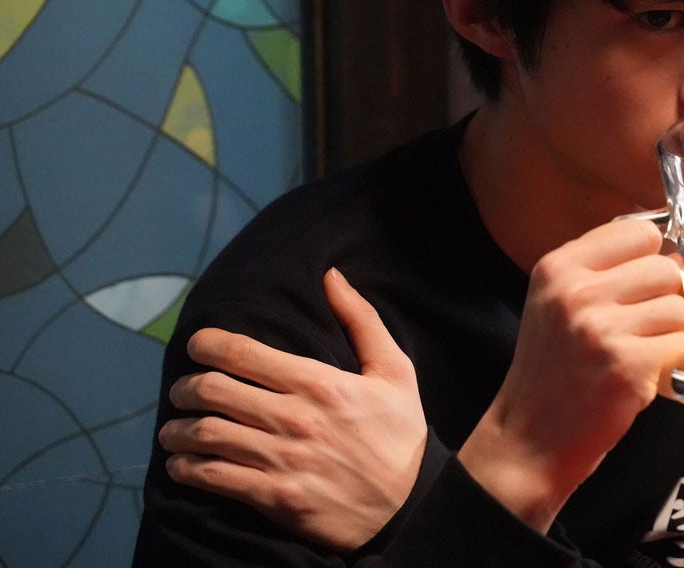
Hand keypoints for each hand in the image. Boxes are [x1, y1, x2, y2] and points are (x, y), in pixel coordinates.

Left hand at [160, 268, 426, 551]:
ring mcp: (283, 460)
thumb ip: (361, 320)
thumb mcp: (395, 371)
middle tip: (183, 390)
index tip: (197, 345)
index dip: (207, 344)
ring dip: (178, 430)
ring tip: (174, 429)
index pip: (243, 353)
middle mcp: (295, 418)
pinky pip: (214, 477)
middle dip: (186, 387)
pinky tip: (181, 464)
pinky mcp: (275, 498)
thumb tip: (330, 277)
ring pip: (206, 435)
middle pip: (214, 391)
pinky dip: (186, 469)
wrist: (411, 503)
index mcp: (320, 383)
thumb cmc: (400, 433)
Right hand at [458, 218, 683, 531]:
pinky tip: (644, 376)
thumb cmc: (553, 371)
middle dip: (666, 298)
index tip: (647, 282)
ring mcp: (602, 330)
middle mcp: (578, 292)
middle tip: (643, 327)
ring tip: (639, 353)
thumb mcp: (556, 303)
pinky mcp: (627, 367)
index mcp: (559, 267)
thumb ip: (605, 270)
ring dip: (670, 333)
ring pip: (680, 306)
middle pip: (666, 268)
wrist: (528, 441)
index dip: (652, 257)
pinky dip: (674, 365)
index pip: (639, 231)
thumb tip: (676, 249)